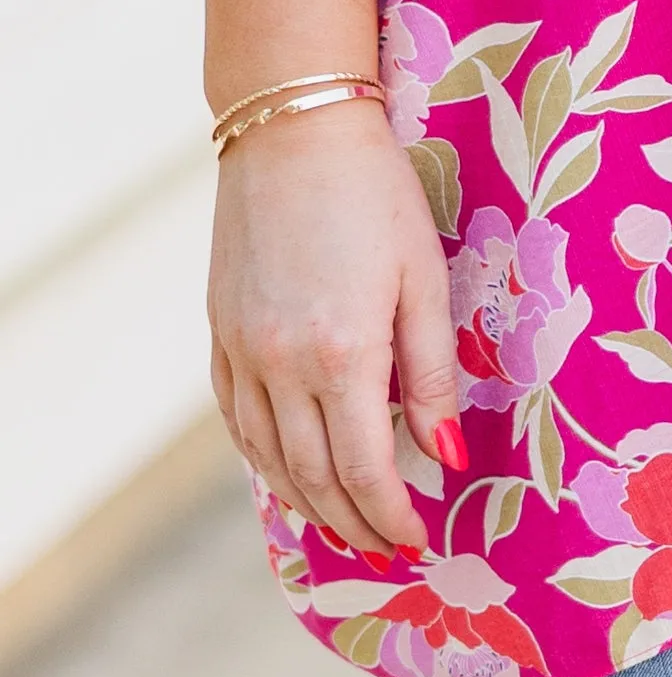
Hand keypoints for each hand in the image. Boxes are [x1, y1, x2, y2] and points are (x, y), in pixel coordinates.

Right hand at [208, 98, 459, 557]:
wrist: (293, 129)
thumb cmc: (377, 196)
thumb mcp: (425, 280)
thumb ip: (432, 374)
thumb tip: (445, 457)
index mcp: (343, 354)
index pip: (365, 470)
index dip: (390, 516)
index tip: (417, 540)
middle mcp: (281, 364)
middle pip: (313, 477)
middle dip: (352, 524)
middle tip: (385, 547)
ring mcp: (241, 350)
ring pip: (268, 458)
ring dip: (306, 502)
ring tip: (343, 524)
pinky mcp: (220, 331)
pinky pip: (236, 419)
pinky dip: (263, 458)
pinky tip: (288, 471)